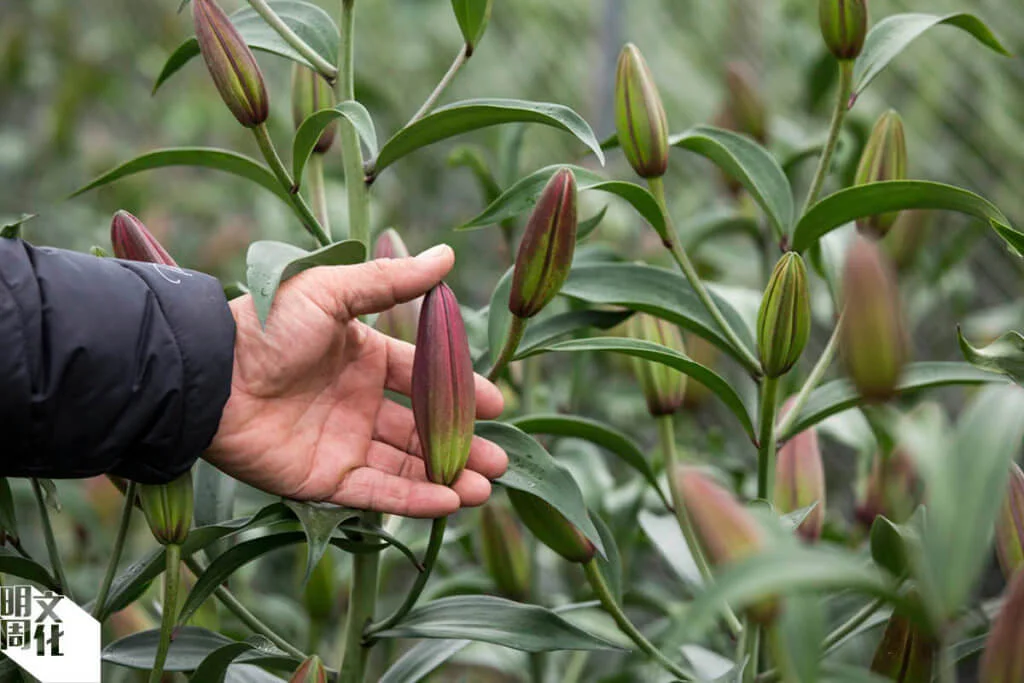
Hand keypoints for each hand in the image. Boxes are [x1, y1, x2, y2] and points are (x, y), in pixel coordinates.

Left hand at [205, 244, 506, 517]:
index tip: (496, 403)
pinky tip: (450, 502)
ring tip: (486, 487)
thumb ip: (391, 281)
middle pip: (420, 428)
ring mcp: (340, 443)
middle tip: (501, 460)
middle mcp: (355, 402)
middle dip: (461, 444)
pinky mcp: (321, 479)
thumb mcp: (333, 292)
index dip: (459, 391)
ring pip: (405, 465)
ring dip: (446, 477)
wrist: (207, 375)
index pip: (420, 376)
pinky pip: (376, 492)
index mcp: (360, 356)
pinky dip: (413, 500)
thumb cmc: (266, 325)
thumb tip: (448, 254)